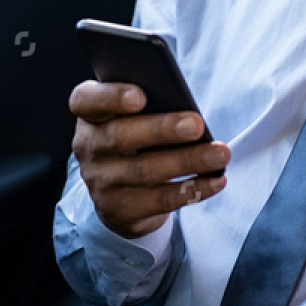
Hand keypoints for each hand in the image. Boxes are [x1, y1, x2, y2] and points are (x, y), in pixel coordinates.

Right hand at [69, 80, 229, 238]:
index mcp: (90, 114)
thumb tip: (183, 104)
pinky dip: (192, 189)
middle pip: (120, 136)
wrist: (120, 191)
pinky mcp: (121, 209)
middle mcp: (89, 147)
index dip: (111, 97)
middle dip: (162, 130)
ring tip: (219, 154)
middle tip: (196, 124)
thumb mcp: (132, 115)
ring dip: (187, 161)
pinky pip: (160, 200)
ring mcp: (101, 181)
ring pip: (144, 170)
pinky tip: (216, 179)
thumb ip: (149, 102)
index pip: (86, 100)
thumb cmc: (137, 136)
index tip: (141, 95)